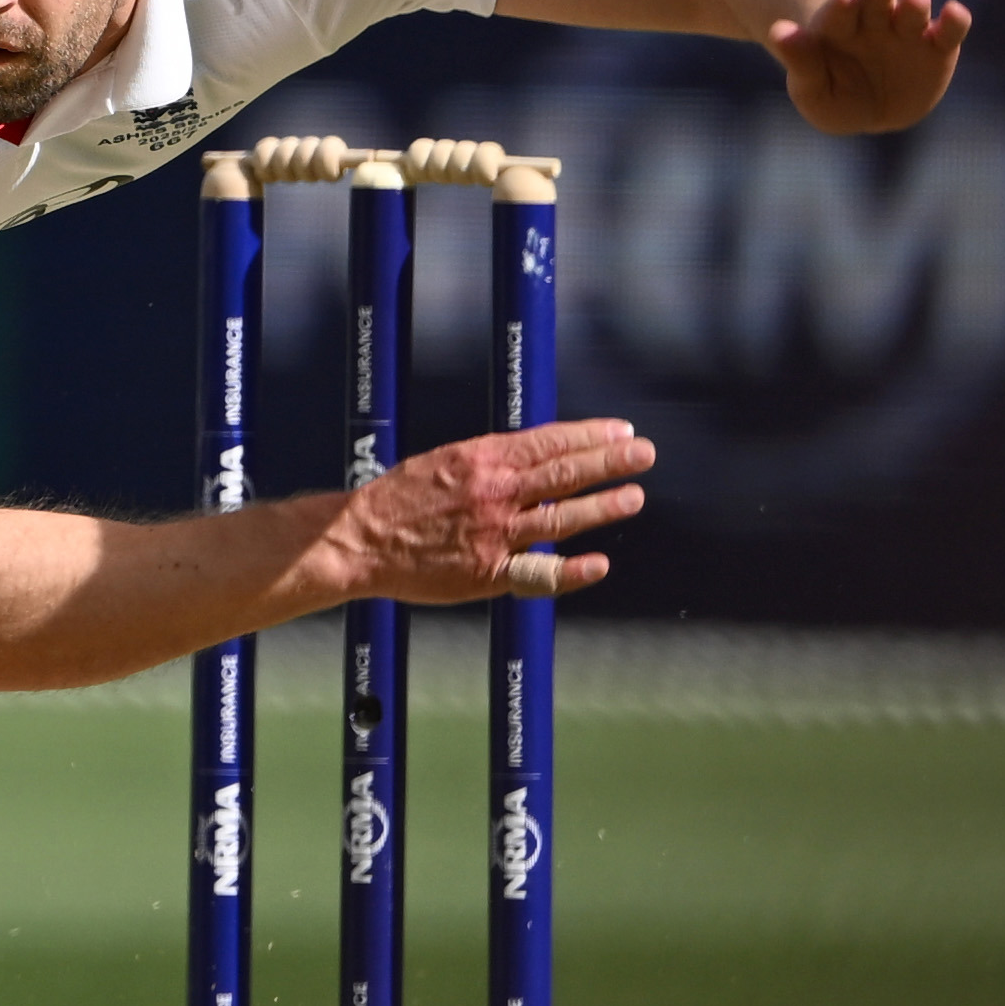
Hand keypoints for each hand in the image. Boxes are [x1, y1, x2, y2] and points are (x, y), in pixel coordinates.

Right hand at [323, 420, 651, 604]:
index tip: (620, 432)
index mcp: (484, 458)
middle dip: (608, 462)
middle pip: (564, 472)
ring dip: (602, 506)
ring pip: (561, 517)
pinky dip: (571, 571)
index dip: (590, 436)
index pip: (550, 441)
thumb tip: (537, 451)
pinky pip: (538, 573)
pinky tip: (599, 564)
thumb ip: (492, 459)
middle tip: (643, 453)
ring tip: (634, 497)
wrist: (361, 538)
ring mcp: (495, 533)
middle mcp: (496, 492)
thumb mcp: (446, 459)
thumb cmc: (400, 498)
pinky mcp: (488, 572)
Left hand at [771, 0, 969, 135]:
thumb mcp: (811, 89)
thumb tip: (777, 32)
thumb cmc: (834, 95)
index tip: (842, 1)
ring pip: (911, 11)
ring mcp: (907, 31)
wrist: (874, 108)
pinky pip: (949, 30)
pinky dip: (955, 20)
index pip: (837, 14)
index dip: (839, 9)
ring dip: (913, 5)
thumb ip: (800, 60)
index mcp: (839, 27)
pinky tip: (955, 12)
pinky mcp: (938, 46)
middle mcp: (874, 22)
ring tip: (915, 1)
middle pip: (876, 2)